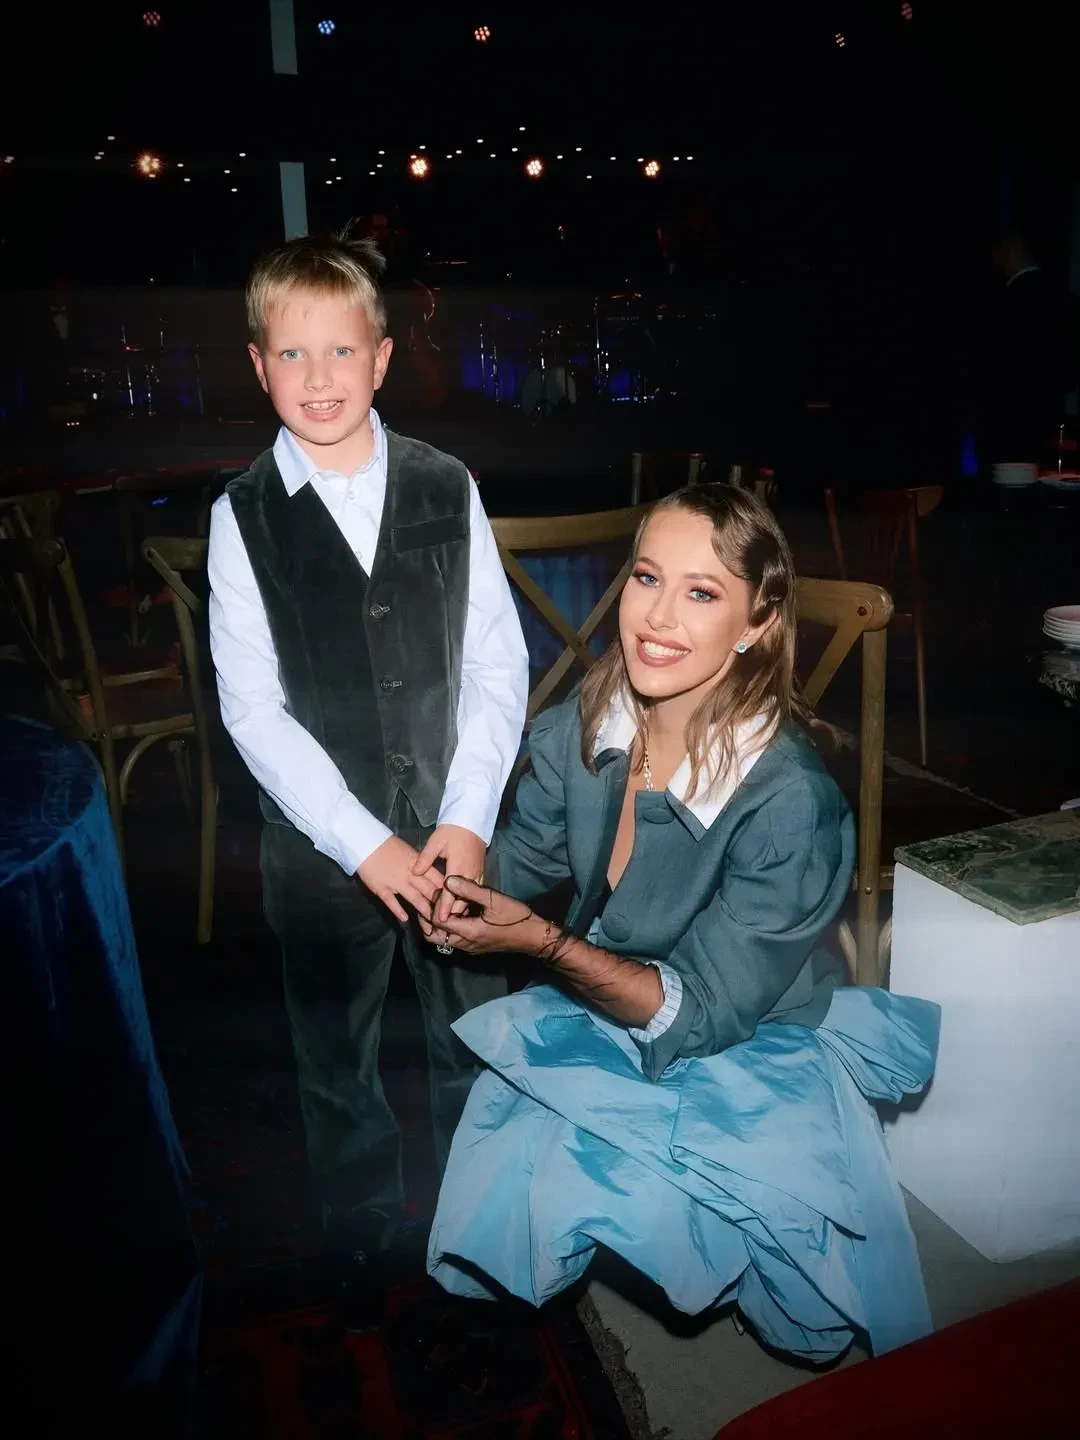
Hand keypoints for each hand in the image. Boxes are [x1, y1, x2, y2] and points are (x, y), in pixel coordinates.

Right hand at [357, 835, 440, 923]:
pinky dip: (398, 910)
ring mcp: (395, 882)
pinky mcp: (381, 888)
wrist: (366, 842)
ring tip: (431, 924)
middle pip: (429, 891)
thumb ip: (421, 866)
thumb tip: (433, 877)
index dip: (447, 892)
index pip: (438, 879)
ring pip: (414, 898)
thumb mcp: (410, 852)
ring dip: (423, 911)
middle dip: (439, 906)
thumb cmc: (389, 846)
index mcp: (419, 864)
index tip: (455, 903)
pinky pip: (391, 901)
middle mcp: (410, 874)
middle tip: (447, 919)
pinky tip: (405, 919)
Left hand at [412, 825, 486, 923]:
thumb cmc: (452, 830)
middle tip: (442, 925)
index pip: (451, 893)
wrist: (472, 821)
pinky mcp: (479, 872)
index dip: (445, 908)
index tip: (439, 920)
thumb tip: (414, 872)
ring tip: (450, 920)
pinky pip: (475, 891)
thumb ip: (425, 859)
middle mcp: (469, 874)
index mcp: (458, 868)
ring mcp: (476, 874)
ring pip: (470, 897)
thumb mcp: (436, 842)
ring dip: (461, 908)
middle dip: (453, 913)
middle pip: (462, 900)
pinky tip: (460, 907)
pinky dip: (468, 900)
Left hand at [420, 875, 544, 955]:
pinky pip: (454, 941)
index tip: (439, 893)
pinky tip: (456, 914)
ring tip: (441, 906)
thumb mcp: (493, 899)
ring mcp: (470, 948)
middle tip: (430, 903)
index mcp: (467, 931)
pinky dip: (449, 930)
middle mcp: (465, 944)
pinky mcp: (476, 948)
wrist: (534, 936)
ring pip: (444, 940)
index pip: (437, 922)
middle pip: (434, 937)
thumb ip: (469, 889)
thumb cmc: (515, 916)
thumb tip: (447, 880)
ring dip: (438, 926)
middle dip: (427, 921)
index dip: (433, 907)